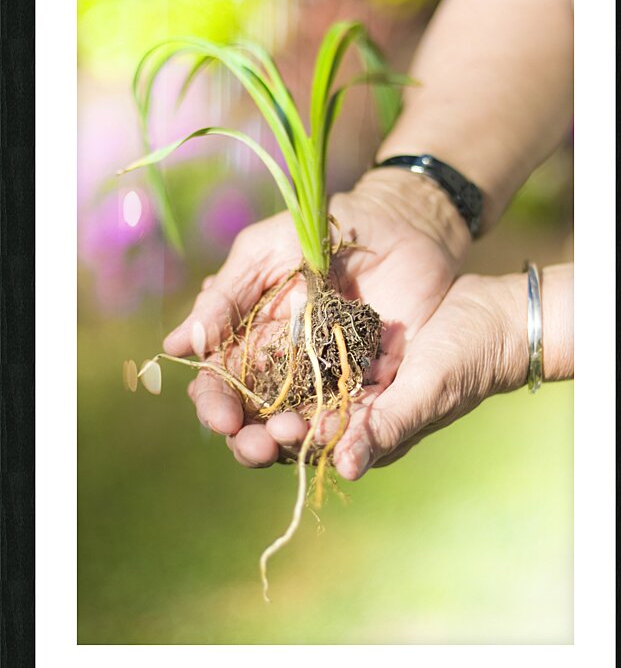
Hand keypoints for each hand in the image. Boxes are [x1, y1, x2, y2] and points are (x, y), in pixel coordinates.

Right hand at [163, 167, 471, 473]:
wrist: (397, 222)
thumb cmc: (321, 233)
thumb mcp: (266, 252)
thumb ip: (226, 296)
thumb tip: (176, 343)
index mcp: (250, 342)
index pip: (222, 385)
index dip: (216, 404)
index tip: (223, 418)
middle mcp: (284, 371)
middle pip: (257, 420)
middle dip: (252, 440)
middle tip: (261, 445)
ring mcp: (329, 381)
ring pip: (302, 428)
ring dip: (293, 443)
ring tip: (297, 436)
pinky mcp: (374, 386)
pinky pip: (356, 418)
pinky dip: (346, 434)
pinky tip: (342, 440)